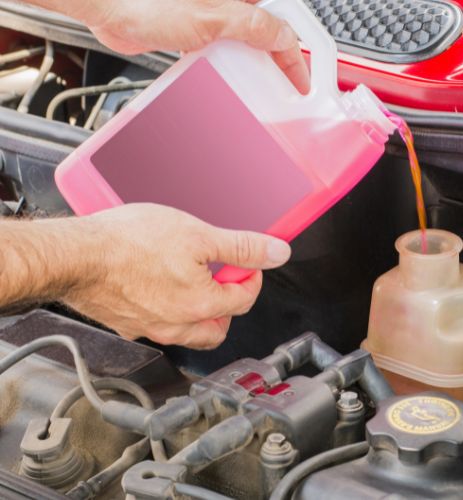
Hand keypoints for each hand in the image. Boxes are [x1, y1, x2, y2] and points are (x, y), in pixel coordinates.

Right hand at [63, 204, 290, 349]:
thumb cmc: (129, 244)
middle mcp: (178, 326)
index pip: (245, 299)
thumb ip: (242, 247)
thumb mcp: (199, 235)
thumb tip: (276, 252)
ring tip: (196, 283)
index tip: (246, 262)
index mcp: (202, 306)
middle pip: (220, 327)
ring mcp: (150, 328)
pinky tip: (162, 286)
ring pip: (190, 332)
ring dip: (202, 313)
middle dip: (230, 304)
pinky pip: (159, 326)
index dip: (252, 275)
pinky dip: (170, 312)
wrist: (77, 255)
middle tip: (224, 277)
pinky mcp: (126, 324)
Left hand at [75, 0, 309, 92]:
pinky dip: (226, 64)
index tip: (300, 80)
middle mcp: (229, 2)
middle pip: (267, 32)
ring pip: (245, 42)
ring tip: (254, 85)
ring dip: (250, 64)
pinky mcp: (194, 28)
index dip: (295, 54)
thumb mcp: (214, 18)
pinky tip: (223, 76)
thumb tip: (285, 38)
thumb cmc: (149, 2)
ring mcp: (212, 14)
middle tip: (283, 84)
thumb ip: (255, 26)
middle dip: (276, 59)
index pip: (282, 23)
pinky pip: (221, 49)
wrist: (109, 5)